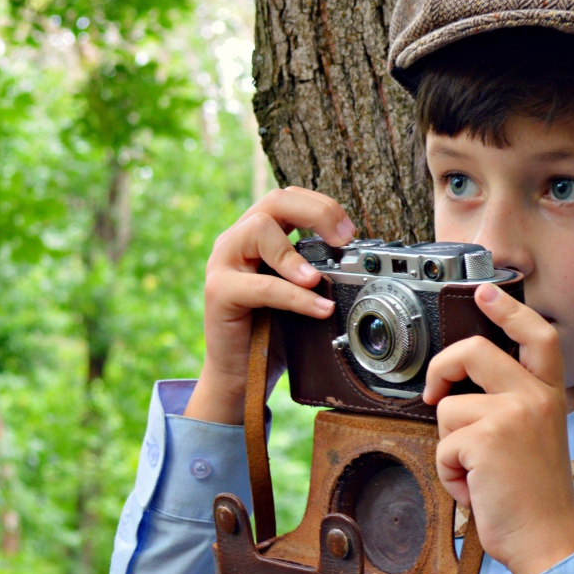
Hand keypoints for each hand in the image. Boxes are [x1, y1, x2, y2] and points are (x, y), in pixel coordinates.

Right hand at [182, 188, 355, 424]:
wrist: (239, 375)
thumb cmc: (271, 333)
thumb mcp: (298, 293)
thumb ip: (314, 269)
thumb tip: (355, 259)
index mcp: (256, 236)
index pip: (287, 198)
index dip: (321, 206)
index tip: (349, 232)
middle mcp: (235, 241)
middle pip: (274, 201)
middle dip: (316, 213)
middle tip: (344, 239)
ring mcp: (222, 263)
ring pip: (258, 229)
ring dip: (295, 253)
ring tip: (318, 279)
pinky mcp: (218, 292)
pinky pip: (262, 285)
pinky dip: (295, 296)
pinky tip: (318, 309)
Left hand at [422, 286, 573, 573]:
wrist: (548, 540)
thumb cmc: (534, 497)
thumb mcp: (534, 437)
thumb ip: (510, 407)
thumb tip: (459, 389)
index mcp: (550, 396)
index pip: (537, 336)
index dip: (510, 309)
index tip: (485, 292)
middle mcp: (535, 398)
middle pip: (474, 351)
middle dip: (442, 368)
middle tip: (434, 392)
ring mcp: (512, 415)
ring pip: (448, 408)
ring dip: (449, 446)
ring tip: (478, 472)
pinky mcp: (486, 439)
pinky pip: (441, 445)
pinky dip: (449, 473)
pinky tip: (476, 488)